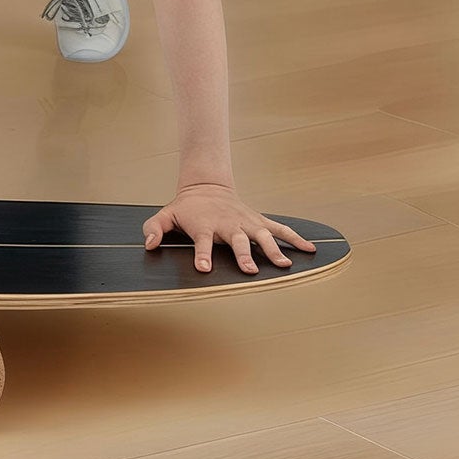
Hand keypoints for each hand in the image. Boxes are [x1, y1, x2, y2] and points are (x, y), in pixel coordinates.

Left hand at [142, 181, 317, 273]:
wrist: (207, 187)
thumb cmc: (186, 208)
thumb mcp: (165, 215)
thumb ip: (154, 228)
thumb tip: (148, 244)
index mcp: (204, 226)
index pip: (202, 242)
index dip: (202, 255)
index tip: (204, 268)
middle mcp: (227, 225)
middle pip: (237, 241)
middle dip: (243, 255)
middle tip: (249, 270)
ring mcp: (246, 223)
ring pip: (262, 236)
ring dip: (273, 250)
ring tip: (284, 266)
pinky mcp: (259, 222)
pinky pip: (280, 230)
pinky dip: (296, 238)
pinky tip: (310, 250)